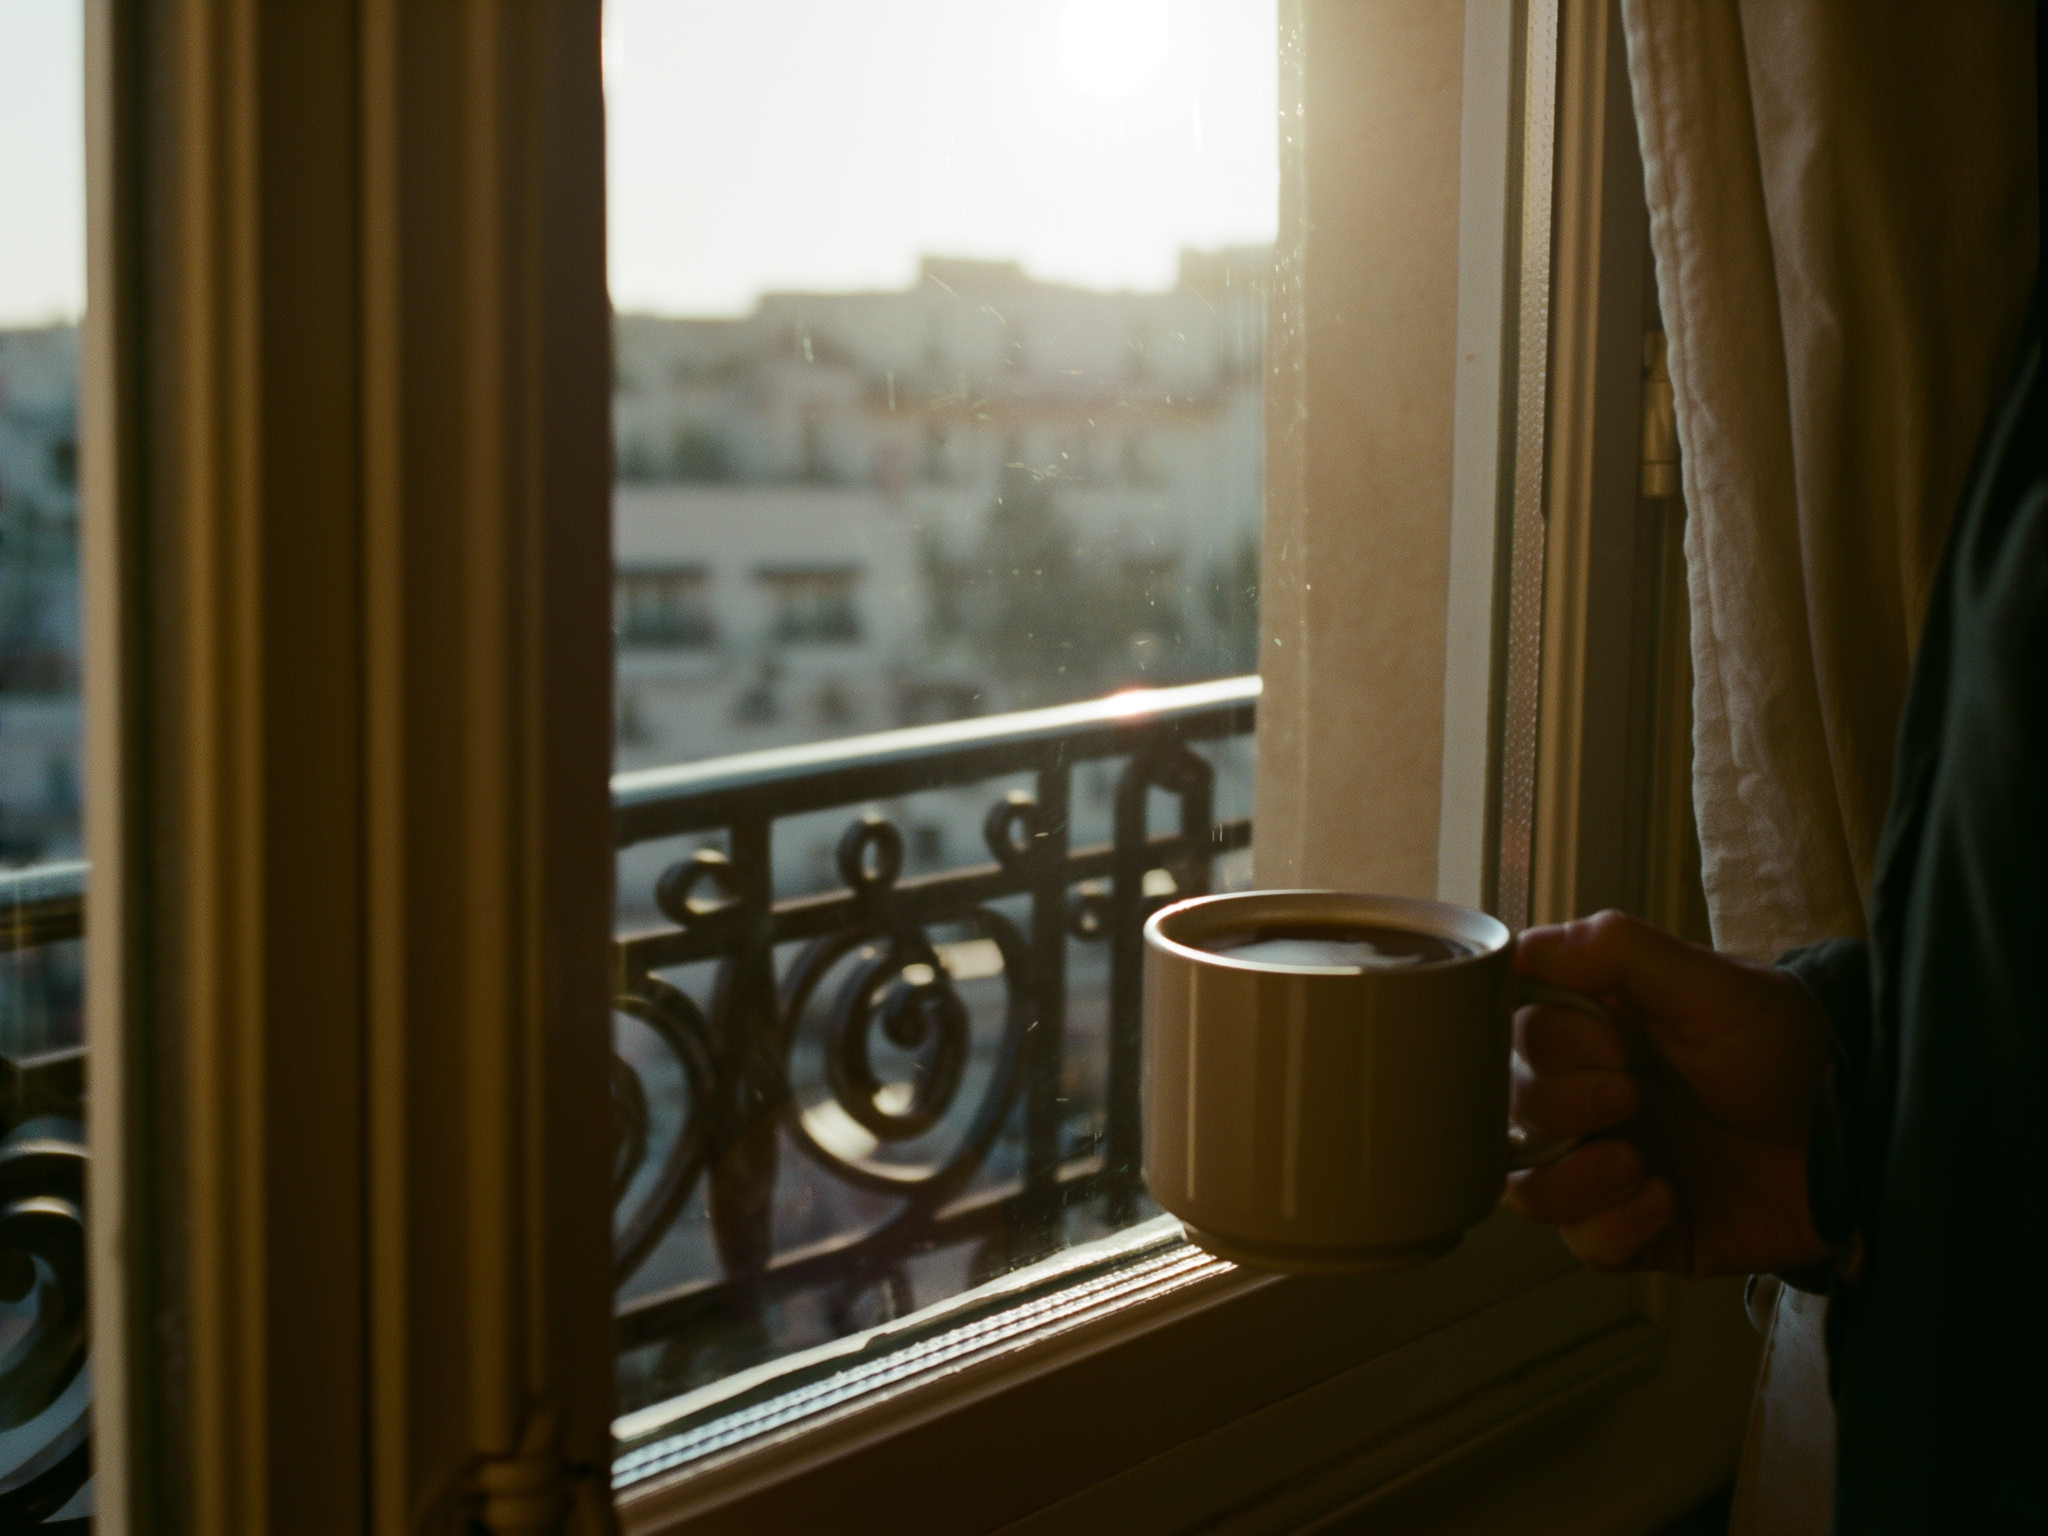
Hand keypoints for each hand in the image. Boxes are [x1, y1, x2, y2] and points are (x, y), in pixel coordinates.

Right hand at [1503, 911, 1836, 1279]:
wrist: (1863, 1140)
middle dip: (1558, 1103)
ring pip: (1526, 1185)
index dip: (1544, 1039)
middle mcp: (1591, 1097)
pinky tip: (1666, 1198)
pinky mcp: (1640, 1230)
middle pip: (1509, 1106)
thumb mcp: (1711, 984)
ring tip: (1636, 1162)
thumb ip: (1617, 952)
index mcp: (1597, 1031)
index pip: (1514, 1029)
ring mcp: (1611, 1166)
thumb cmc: (1791, 1052)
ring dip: (1568, 1175)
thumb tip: (1526, 947)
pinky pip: (1584, 1243)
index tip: (1608, 1039)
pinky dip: (1613, 1225)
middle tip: (1628, 1095)